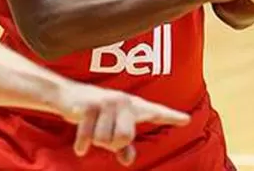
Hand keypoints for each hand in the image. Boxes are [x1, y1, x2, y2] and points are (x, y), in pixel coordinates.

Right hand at [56, 83, 189, 166]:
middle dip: (112, 143)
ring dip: (97, 141)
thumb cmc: (94, 112)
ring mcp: (106, 102)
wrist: (66, 94)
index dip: (171, 117)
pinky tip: (81, 149)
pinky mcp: (89, 106)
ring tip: (92, 128)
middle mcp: (123, 100)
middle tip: (104, 135)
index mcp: (132, 106)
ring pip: (106, 139)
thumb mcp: (110, 127)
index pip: (155, 112)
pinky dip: (83, 144)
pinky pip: (89, 136)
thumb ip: (123, 145)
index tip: (186, 120)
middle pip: (125, 137)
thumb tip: (127, 159)